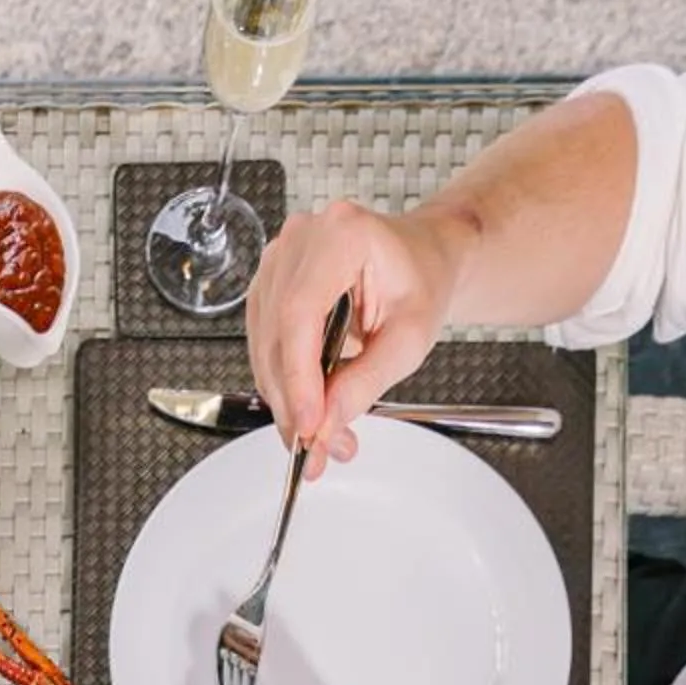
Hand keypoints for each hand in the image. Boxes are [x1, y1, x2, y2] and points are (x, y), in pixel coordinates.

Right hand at [247, 200, 462, 472]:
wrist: (420, 258)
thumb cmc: (420, 282)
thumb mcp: (410, 337)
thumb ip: (366, 381)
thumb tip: (325, 424)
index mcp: (342, 235)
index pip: (299, 314)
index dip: (299, 378)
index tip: (309, 426)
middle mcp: (301, 241)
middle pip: (276, 336)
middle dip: (294, 403)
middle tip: (318, 448)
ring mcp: (279, 262)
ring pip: (265, 349)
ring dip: (288, 402)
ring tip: (323, 436)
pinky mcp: (269, 288)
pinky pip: (265, 348)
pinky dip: (285, 387)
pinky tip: (310, 410)